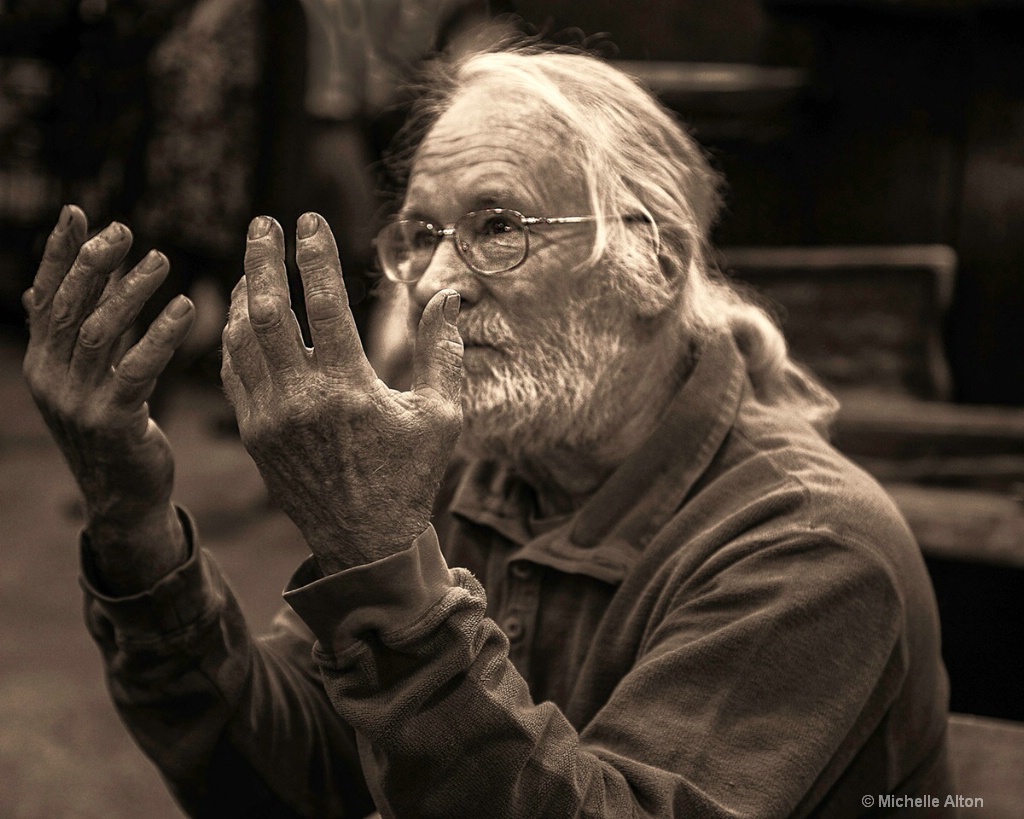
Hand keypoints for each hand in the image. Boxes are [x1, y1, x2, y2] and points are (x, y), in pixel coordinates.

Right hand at [22, 205, 193, 591]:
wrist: (125, 497)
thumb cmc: (114, 430)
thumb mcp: (81, 381)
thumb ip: (68, 338)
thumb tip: (39, 290)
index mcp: (42, 363)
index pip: (46, 297)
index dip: (59, 254)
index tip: (78, 213)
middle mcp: (50, 378)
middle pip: (70, 307)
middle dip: (95, 264)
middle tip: (125, 232)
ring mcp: (77, 401)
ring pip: (101, 331)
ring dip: (131, 291)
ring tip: (161, 259)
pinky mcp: (112, 420)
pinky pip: (137, 366)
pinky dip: (160, 333)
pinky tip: (185, 307)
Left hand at [221, 213, 462, 573]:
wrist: (366, 542)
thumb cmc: (410, 477)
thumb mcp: (440, 415)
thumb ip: (441, 352)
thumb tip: (447, 298)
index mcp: (349, 389)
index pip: (323, 303)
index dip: (315, 255)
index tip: (310, 220)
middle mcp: (301, 399)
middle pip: (269, 310)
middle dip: (263, 258)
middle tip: (264, 223)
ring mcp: (270, 418)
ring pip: (242, 339)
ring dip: (243, 294)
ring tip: (251, 263)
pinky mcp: (254, 434)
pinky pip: (234, 373)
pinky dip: (234, 337)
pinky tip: (242, 316)